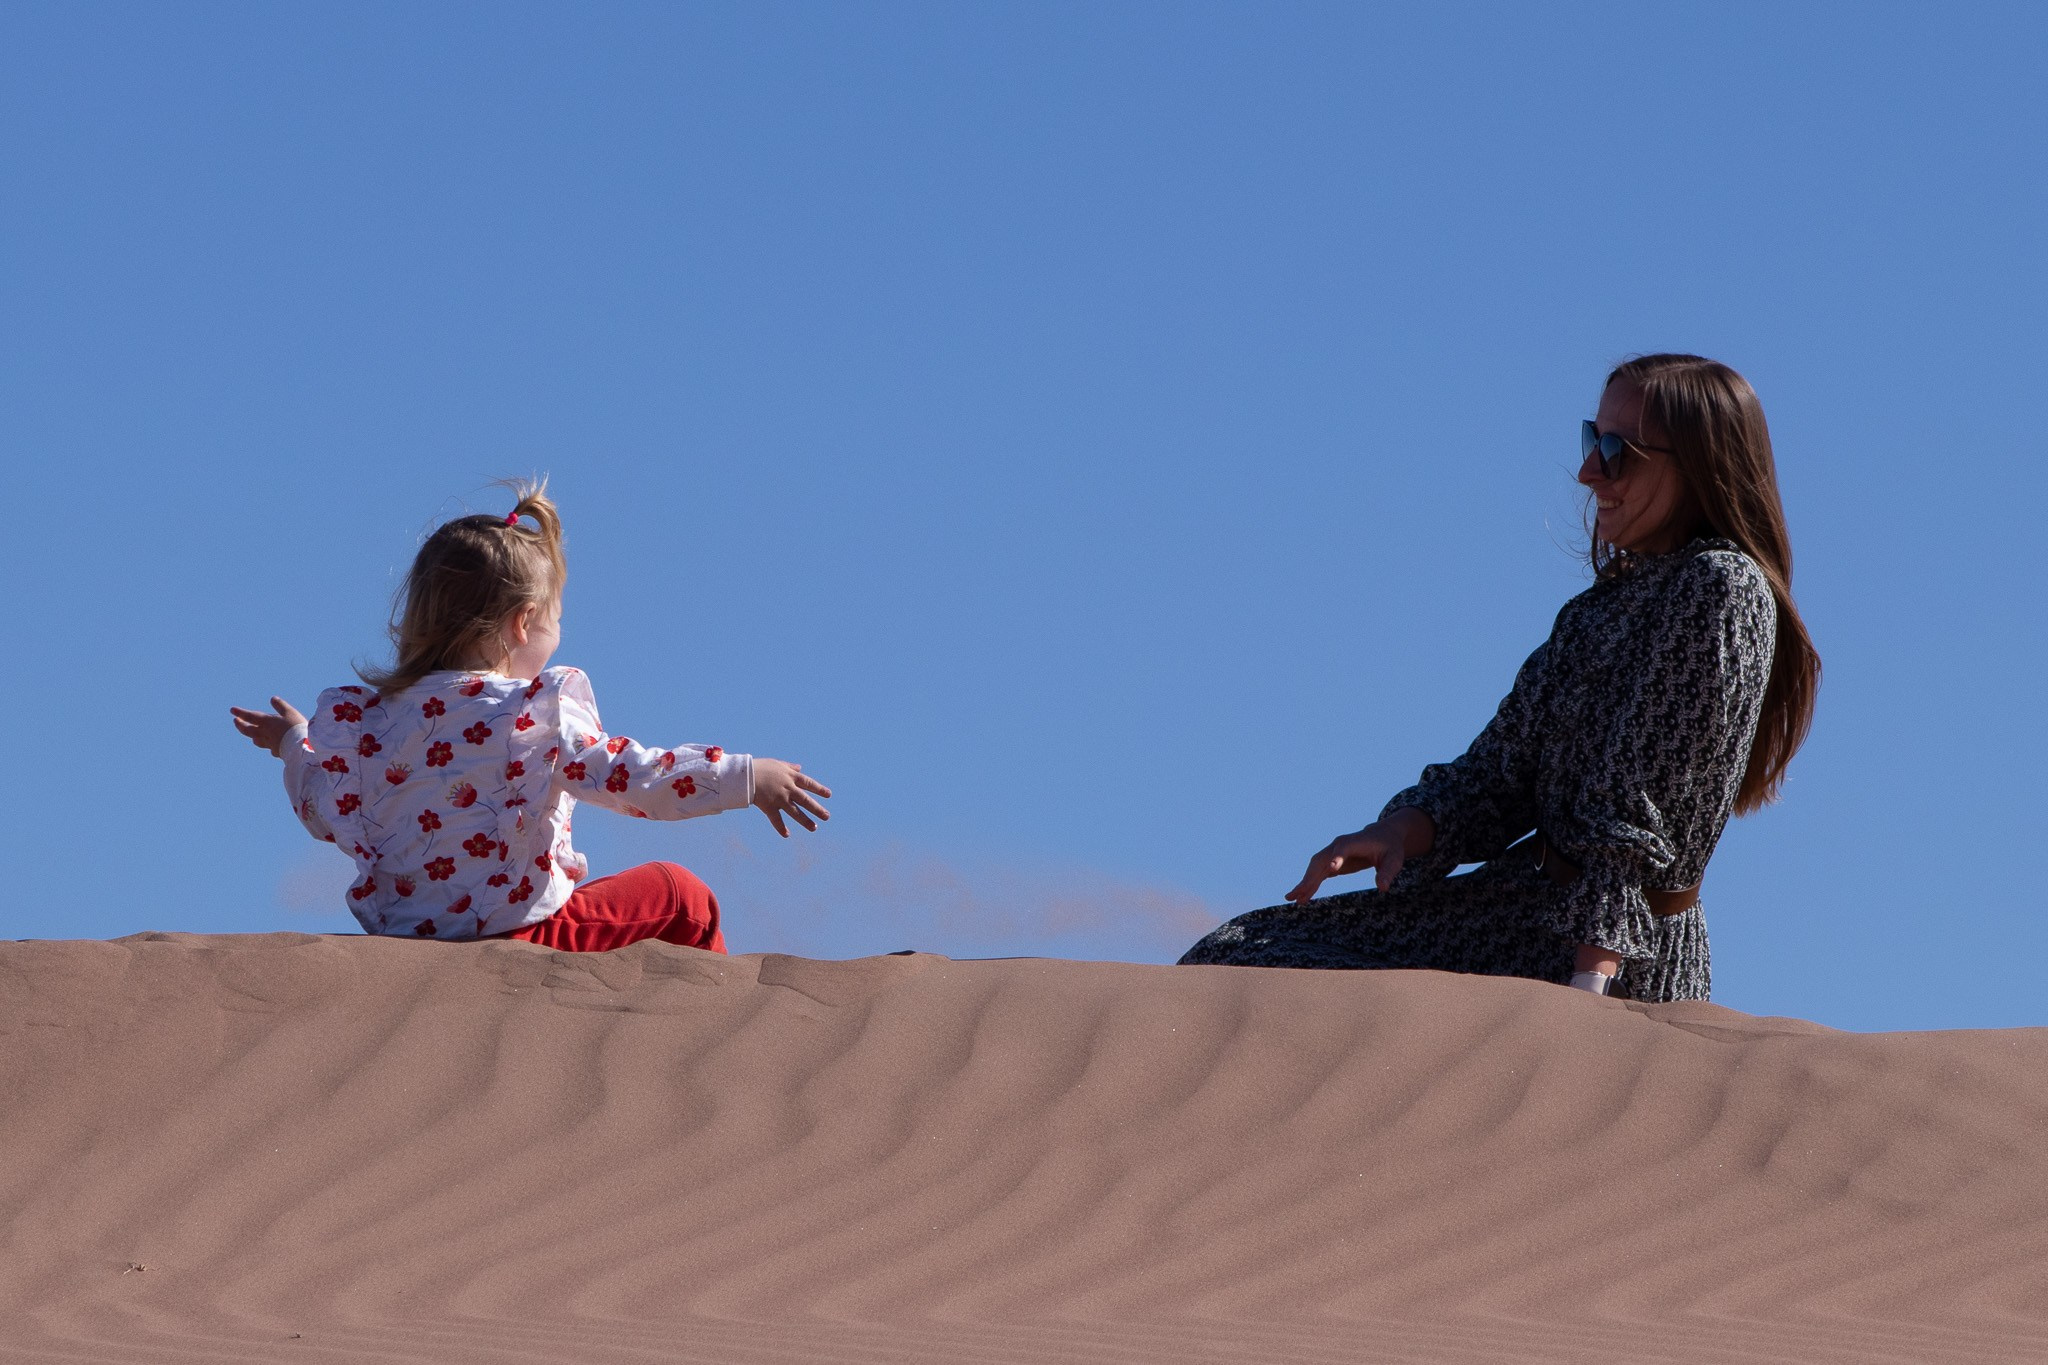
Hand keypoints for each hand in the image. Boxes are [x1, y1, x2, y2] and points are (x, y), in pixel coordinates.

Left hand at [230, 696, 306, 756]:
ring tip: (251, 734)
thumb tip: (272, 698)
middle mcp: (265, 733)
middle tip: (235, 721)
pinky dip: (268, 745)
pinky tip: (271, 745)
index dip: (240, 712)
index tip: (232, 710)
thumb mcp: (290, 712)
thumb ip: (281, 705)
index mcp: (267, 722)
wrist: (303, 747)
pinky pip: (269, 748)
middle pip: (248, 730)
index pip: (250, 716)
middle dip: (240, 725)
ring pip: (256, 740)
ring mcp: (270, 744)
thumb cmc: (296, 727)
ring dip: (251, 736)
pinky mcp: (277, 751)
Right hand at [751, 758, 831, 836]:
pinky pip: (776, 819)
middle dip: (817, 809)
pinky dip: (780, 827)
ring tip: (814, 828)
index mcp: (790, 777)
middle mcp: (788, 789)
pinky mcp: (769, 806)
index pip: (809, 783)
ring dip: (805, 820)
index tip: (829, 795)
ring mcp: (779, 799)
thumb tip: (800, 767)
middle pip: (805, 800)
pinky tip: (787, 834)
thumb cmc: (760, 767)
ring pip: (795, 812)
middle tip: (827, 816)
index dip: (819, 789)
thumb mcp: (777, 764)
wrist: (745, 774)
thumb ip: (790, 767)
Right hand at [1284, 808, 1433, 903]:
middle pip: (1320, 860)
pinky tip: (1302, 897)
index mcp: (1354, 842)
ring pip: (1314, 867)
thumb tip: (1382, 888)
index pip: (1343, 848)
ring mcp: (1332, 852)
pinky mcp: (1332, 861)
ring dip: (1304, 882)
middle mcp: (1338, 845)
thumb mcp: (1394, 860)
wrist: (1382, 836)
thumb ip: (1387, 872)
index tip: (1332, 870)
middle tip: (1298, 894)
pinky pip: (1317, 873)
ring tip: (1292, 898)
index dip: (1337, 857)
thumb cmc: (1390, 847)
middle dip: (1309, 878)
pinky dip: (1309, 884)